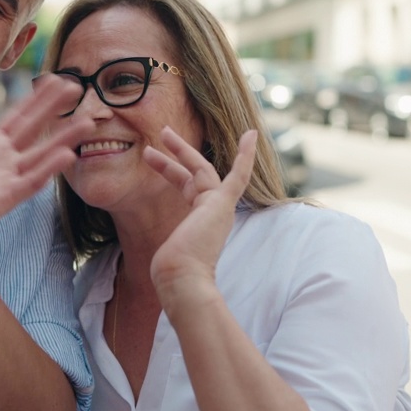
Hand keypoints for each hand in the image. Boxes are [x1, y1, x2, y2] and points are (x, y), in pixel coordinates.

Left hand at [0, 75, 92, 258]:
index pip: (16, 118)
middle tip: (77, 85)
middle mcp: (3, 162)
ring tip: (87, 122)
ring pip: (41, 155)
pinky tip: (66, 156)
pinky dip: (47, 169)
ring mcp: (5, 181)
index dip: (34, 98)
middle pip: (33, 129)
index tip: (52, 78)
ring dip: (64, 139)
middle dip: (54, 108)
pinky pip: (29, 182)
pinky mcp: (2, 200)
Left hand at [145, 128, 257, 301]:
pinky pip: (238, 176)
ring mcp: (219, 207)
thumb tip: (159, 271)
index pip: (189, 187)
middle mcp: (212, 211)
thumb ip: (172, 251)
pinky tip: (251, 135)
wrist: (182, 278)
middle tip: (161, 135)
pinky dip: (246, 156)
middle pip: (193, 175)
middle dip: (175, 155)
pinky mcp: (224, 205)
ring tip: (163, 131)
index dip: (177, 171)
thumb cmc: (172, 270)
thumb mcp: (168, 253)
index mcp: (200, 220)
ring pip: (202, 169)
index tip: (163, 159)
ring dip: (182, 149)